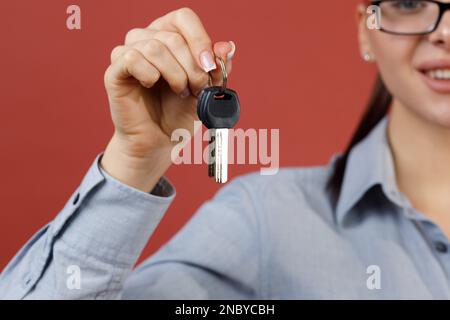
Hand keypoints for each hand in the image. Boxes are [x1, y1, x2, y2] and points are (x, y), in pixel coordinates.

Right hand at [100, 7, 234, 191]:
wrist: (161, 141)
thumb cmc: (179, 114)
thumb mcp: (206, 90)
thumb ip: (217, 67)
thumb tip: (227, 46)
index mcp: (169, 37)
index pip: (183, 18)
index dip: (200, 39)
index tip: (210, 65)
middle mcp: (147, 40)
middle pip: (172, 36)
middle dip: (192, 66)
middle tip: (197, 88)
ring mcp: (128, 54)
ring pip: (154, 47)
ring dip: (174, 74)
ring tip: (180, 92)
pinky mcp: (115, 73)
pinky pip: (130, 58)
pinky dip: (149, 74)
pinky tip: (152, 86)